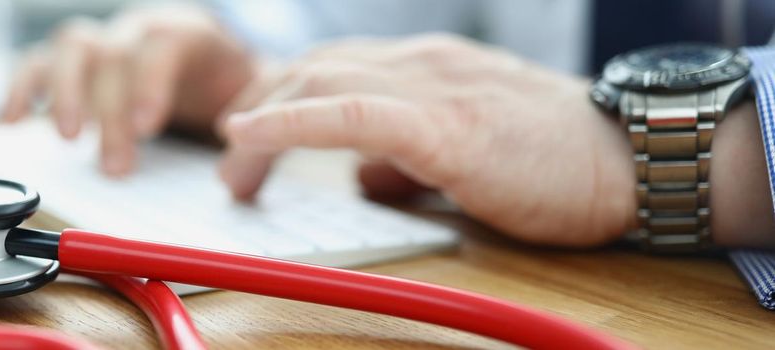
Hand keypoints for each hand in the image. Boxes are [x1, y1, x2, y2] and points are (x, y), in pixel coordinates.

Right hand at [2, 4, 254, 175]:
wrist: (212, 66)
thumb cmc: (228, 86)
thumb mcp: (250, 99)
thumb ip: (248, 125)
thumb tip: (239, 167)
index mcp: (186, 33)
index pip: (162, 45)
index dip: (150, 84)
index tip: (147, 127)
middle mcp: (138, 30)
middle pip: (114, 54)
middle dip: (111, 111)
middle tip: (117, 166)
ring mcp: (105, 42)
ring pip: (73, 48)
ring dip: (66, 94)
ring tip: (70, 140)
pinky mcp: (75, 63)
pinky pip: (38, 62)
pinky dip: (20, 87)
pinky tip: (11, 120)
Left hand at [218, 34, 636, 246]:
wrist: (633, 160)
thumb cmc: (559, 162)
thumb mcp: (468, 154)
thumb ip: (409, 160)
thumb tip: (365, 180)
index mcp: (428, 69)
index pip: (336, 68)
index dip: (284, 100)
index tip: (250, 138)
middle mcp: (423, 64)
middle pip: (316, 69)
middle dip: (263, 112)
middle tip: (235, 169)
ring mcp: (433, 87)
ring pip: (324, 80)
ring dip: (266, 121)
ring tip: (235, 168)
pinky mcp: (446, 126)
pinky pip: (353, 114)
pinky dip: (293, 120)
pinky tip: (250, 134)